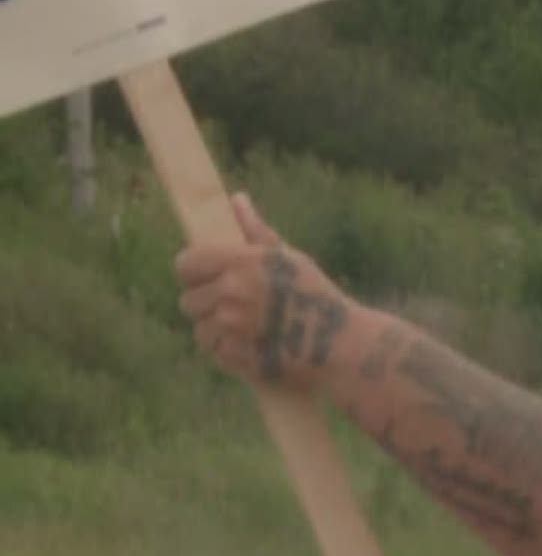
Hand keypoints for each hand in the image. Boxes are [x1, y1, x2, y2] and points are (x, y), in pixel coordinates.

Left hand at [175, 192, 354, 391]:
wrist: (339, 342)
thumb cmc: (315, 294)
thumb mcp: (287, 257)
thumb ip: (255, 231)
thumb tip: (236, 199)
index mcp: (242, 262)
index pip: (186, 264)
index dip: (193, 271)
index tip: (205, 276)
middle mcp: (232, 292)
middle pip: (189, 301)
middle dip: (207, 304)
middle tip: (232, 305)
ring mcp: (231, 327)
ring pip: (200, 329)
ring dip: (217, 330)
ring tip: (247, 327)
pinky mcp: (233, 356)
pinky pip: (215, 352)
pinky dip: (229, 351)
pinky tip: (253, 344)